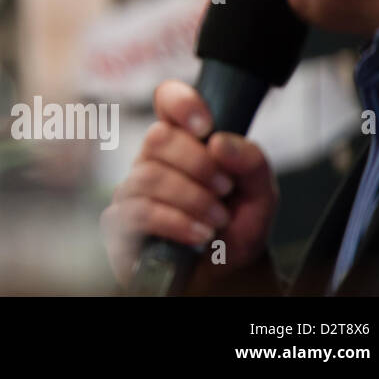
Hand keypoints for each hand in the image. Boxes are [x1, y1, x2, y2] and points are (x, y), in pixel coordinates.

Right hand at [100, 80, 277, 288]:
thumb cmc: (233, 231)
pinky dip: (176, 222)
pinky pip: (139, 211)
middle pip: (157, 137)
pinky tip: (198, 234)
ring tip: (217, 220)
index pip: (167, 100)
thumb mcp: (260, 196)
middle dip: (198, 163)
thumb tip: (220, 142)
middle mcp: (151, 161)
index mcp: (183, 143)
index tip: (205, 125)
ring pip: (148, 176)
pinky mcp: (119, 223)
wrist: (224, 277)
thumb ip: (253, 164)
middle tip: (224, 188)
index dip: (181, 102)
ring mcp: (131, 190)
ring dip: (192, 199)